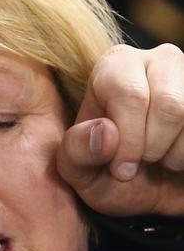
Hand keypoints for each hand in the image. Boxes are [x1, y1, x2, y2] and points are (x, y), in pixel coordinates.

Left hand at [56, 44, 183, 216]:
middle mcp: (157, 60)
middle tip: (144, 160)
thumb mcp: (80, 171)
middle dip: (154, 147)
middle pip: (169, 104)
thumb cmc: (113, 174)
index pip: (129, 94)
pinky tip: (179, 153)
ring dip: (176, 153)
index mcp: (116, 66)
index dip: (129, 141)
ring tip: (162, 156)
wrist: (154, 190)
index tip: (122, 170)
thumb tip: (105, 130)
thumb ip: (77, 151)